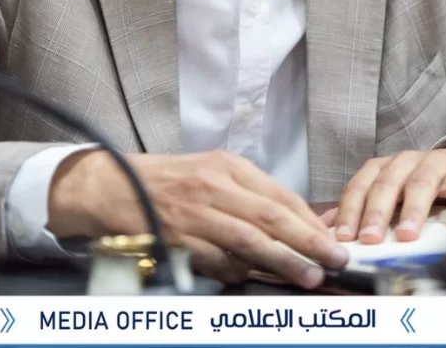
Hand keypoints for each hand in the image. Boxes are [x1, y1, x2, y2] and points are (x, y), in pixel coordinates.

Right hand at [48, 150, 348, 287]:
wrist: (111, 185)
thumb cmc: (167, 181)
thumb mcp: (212, 173)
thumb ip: (251, 195)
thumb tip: (300, 222)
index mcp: (228, 166)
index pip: (281, 195)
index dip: (311, 221)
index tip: (334, 240)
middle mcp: (215, 185)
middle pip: (272, 216)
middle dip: (309, 241)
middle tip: (334, 260)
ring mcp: (196, 212)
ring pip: (250, 240)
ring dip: (283, 261)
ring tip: (308, 275)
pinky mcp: (178, 237)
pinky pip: (217, 259)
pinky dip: (238, 272)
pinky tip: (252, 279)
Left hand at [328, 136, 445, 243]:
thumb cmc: (427, 184)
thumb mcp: (393, 193)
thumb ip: (363, 209)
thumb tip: (324, 230)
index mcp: (384, 168)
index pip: (360, 187)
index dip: (350, 212)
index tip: (343, 238)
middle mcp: (406, 162)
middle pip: (387, 184)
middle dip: (376, 213)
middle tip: (370, 239)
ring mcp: (437, 163)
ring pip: (421, 183)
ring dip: (413, 210)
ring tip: (407, 235)